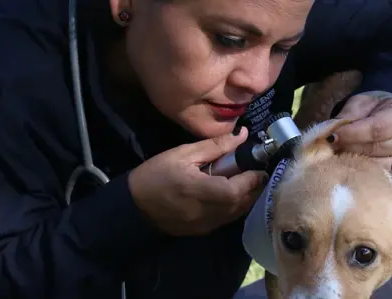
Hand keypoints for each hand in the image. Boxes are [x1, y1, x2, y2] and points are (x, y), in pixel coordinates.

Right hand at [128, 127, 267, 235]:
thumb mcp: (182, 154)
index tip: (258, 166)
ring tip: (245, 182)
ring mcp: (205, 226)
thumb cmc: (156, 174)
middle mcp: (207, 213)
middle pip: (242, 204)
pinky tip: (228, 195)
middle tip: (255, 172)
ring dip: (245, 199)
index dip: (253, 179)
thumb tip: (242, 136)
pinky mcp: (201, 231)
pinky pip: (225, 220)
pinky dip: (233, 208)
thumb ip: (215, 146)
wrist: (133, 206)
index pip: (238, 189)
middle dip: (253, 188)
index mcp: (201, 191)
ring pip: (236, 214)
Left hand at [332, 91, 391, 175]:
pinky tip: (346, 166)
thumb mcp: (362, 103)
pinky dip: (358, 172)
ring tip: (336, 154)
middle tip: (329, 147)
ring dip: (350, 160)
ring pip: (373, 164)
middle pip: (374, 148)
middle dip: (348, 147)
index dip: (352, 133)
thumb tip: (332, 134)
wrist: (391, 121)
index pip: (378, 128)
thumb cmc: (374, 110)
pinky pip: (375, 177)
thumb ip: (349, 115)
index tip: (332, 136)